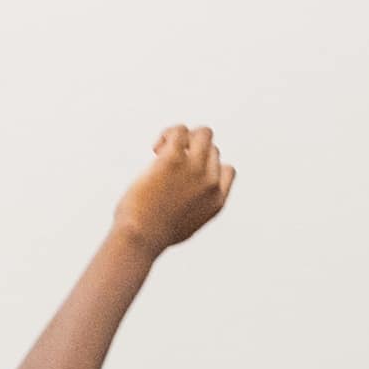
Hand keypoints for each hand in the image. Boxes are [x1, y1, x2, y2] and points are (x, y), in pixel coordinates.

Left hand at [115, 123, 237, 254]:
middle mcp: (210, 183)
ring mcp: (194, 169)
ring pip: (203, 134)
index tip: (188, 174)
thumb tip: (187, 195)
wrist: (141, 236)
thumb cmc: (154, 235)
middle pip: (212, 149)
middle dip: (193, 150)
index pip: (227, 170)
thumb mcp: (186, 225)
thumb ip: (194, 209)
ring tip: (163, 150)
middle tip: (170, 162)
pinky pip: (179, 131)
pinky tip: (156, 148)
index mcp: (217, 200)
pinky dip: (168, 134)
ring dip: (183, 137)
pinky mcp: (173, 159)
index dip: (208, 166)